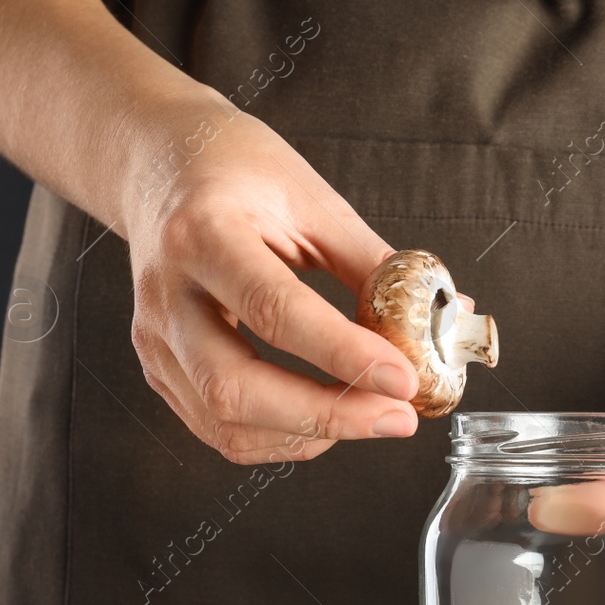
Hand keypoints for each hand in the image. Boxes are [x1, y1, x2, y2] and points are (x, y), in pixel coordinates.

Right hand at [123, 102, 421, 463]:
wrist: (161, 166)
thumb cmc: (238, 174)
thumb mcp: (313, 200)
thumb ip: (375, 264)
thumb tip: (447, 316)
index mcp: (204, 233)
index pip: (274, 309)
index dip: (344, 353)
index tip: (405, 378)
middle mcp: (168, 293)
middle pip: (234, 386)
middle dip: (327, 415)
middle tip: (398, 417)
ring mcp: (156, 338)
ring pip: (225, 420)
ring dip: (309, 435)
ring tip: (372, 417)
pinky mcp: (160, 368)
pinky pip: (218, 428)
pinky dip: (281, 438)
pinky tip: (325, 420)